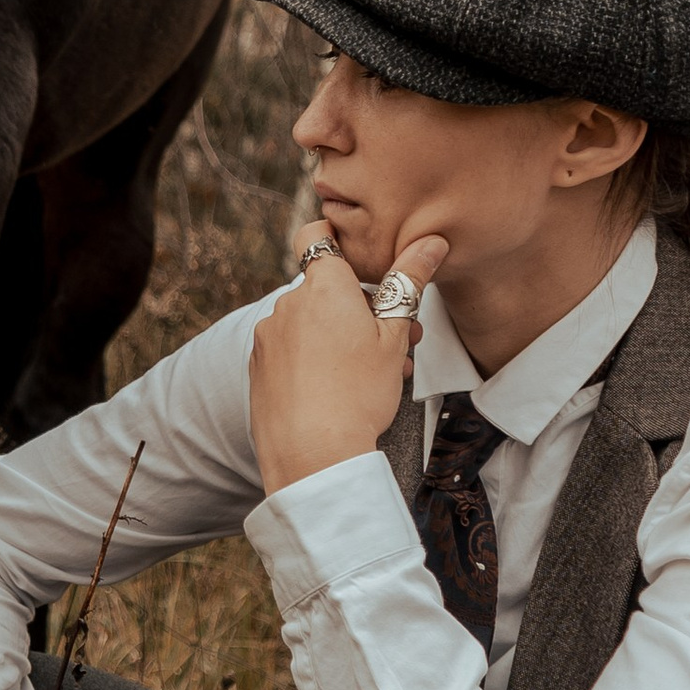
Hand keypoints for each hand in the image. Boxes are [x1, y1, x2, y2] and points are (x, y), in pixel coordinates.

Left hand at [249, 228, 451, 491]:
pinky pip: (289, 351)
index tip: (360, 260)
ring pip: (309, 324)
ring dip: (339, 338)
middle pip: (323, 290)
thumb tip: (431, 241)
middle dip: (358, 308)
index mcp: (322, 287)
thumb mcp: (395, 336)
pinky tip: (337, 391)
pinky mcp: (258, 368)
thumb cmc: (359, 393)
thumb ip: (409, 283)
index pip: (316, 234)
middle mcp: (287, 304)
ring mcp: (268, 337)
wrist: (313, 455)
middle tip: (397, 342)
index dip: (335, 237)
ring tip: (373, 375)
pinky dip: (312, 360)